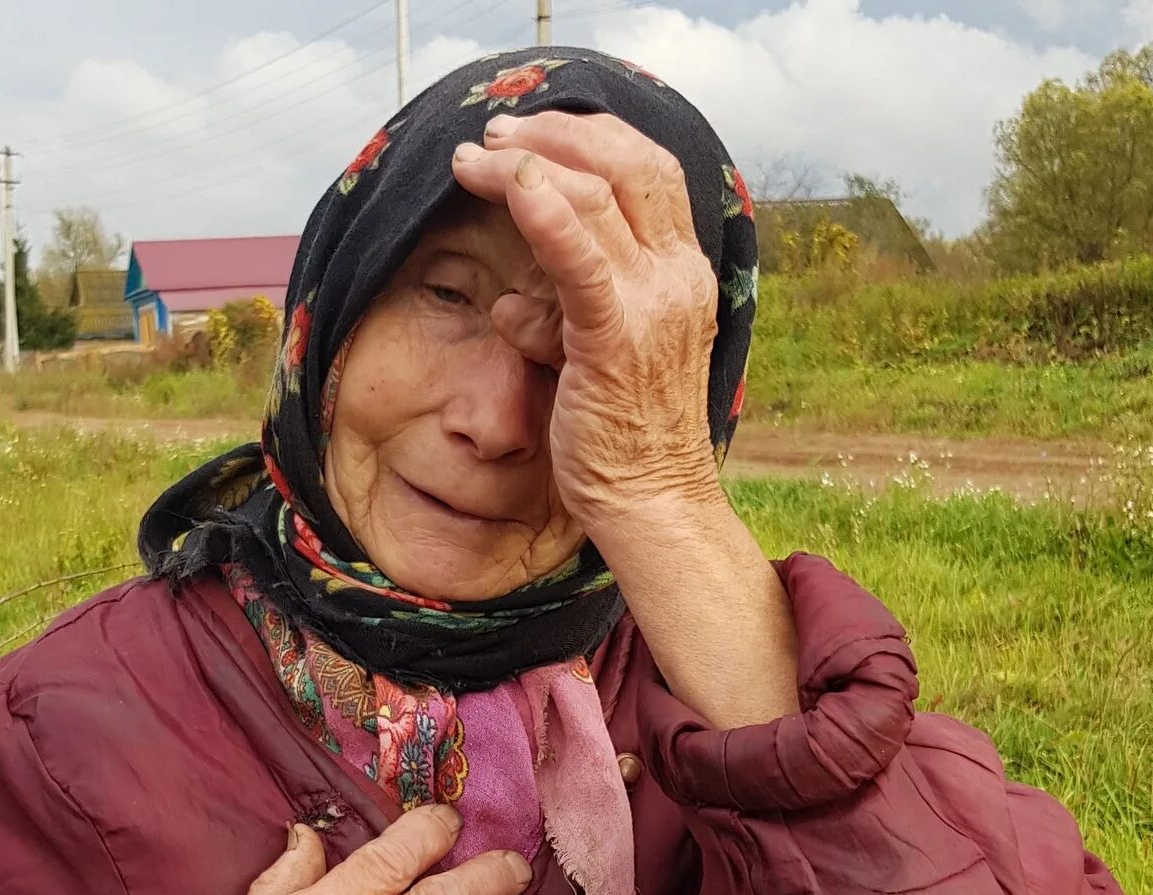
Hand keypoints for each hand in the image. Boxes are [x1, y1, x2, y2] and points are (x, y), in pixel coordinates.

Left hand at [451, 110, 724, 524]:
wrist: (652, 502)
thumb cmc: (619, 437)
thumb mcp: (593, 357)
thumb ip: (564, 316)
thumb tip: (511, 300)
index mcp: (682, 274)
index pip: (647, 172)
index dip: (589, 139)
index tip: (531, 135)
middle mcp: (677, 278)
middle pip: (627, 165)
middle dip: (554, 136)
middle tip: (493, 134)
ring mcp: (652, 305)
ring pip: (595, 198)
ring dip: (525, 166)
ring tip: (470, 160)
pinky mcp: (615, 339)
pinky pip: (581, 262)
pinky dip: (545, 214)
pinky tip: (508, 183)